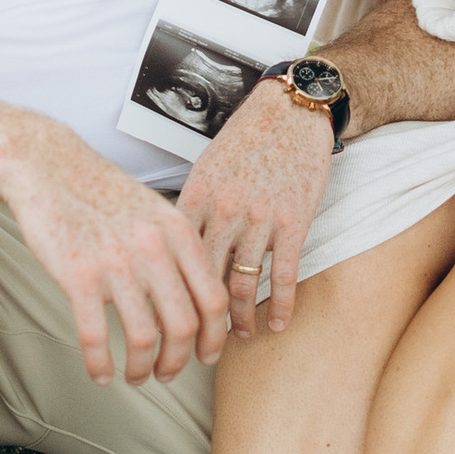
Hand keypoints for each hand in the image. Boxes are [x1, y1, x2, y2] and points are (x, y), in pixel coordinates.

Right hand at [0, 120, 230, 385]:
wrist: (51, 167)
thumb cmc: (102, 193)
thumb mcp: (156, 213)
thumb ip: (179, 253)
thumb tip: (197, 303)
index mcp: (178, 233)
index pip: (213, 299)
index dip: (214, 337)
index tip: (206, 356)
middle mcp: (153, 249)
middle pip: (184, 326)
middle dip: (179, 362)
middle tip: (168, 373)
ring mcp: (115, 263)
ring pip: (144, 339)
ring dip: (141, 369)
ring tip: (135, 375)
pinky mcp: (77, 276)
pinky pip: (96, 338)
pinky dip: (100, 365)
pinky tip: (100, 372)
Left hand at [175, 90, 336, 334]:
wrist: (292, 109)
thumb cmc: (246, 137)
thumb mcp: (206, 167)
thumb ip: (192, 207)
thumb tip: (170, 248)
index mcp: (197, 195)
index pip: (172, 256)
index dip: (164, 293)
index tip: (160, 318)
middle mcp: (224, 209)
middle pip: (202, 278)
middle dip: (196, 318)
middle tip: (192, 344)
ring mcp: (260, 217)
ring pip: (242, 283)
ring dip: (238, 318)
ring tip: (234, 336)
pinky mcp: (294, 221)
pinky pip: (284, 274)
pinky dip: (282, 305)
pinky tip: (278, 324)